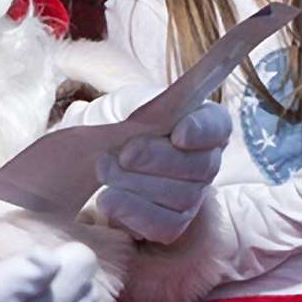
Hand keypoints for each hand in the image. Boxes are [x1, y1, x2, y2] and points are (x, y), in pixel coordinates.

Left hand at [96, 101, 229, 243]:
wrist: (84, 157)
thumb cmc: (110, 120)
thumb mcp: (127, 104)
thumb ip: (160, 102)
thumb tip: (188, 75)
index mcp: (202, 122)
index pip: (217, 126)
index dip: (200, 132)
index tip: (177, 136)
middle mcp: (205, 159)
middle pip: (201, 165)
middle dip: (158, 160)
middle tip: (123, 155)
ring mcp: (193, 193)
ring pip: (185, 197)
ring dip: (139, 185)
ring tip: (103, 170)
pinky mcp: (173, 221)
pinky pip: (167, 225)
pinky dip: (135, 212)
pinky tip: (107, 200)